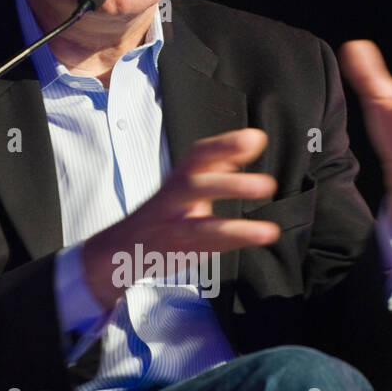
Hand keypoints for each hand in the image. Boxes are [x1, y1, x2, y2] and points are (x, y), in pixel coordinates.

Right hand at [82, 128, 280, 309]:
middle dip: (230, 185)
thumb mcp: (188, 180)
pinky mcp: (179, 251)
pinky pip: (208, 249)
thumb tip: (255, 139)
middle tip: (267, 185)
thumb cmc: (165, 210)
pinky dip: (236, 244)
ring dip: (236, 229)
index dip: (226, 145)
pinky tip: (260, 238)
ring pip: (202, 227)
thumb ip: (221, 162)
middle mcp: (175, 199)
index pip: (200, 155)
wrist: (123, 245)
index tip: (255, 139)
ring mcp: (175, 228)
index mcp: (180, 177)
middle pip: (196, 186)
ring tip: (267, 230)